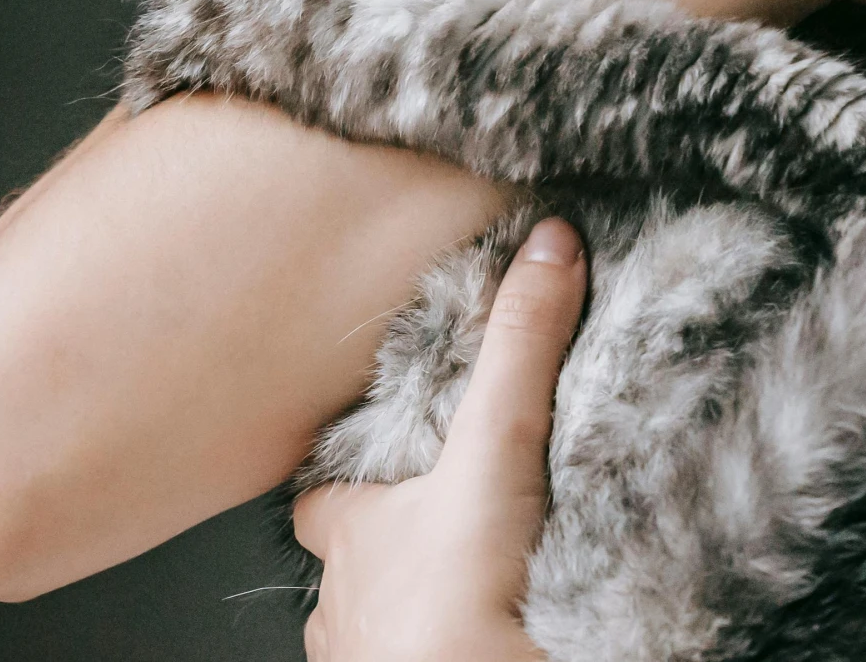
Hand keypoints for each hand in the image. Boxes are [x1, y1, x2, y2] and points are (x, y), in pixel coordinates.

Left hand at [294, 218, 586, 661]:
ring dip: (410, 608)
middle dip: (385, 550)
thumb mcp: (495, 451)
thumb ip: (521, 351)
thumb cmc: (454, 602)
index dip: (342, 483)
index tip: (369, 466)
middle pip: (347, 567)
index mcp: (351, 534)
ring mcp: (366, 661)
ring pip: (373, 626)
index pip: (318, 500)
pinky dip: (436, 652)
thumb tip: (547, 245)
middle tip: (438, 532)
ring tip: (465, 593)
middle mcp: (343, 602)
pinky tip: (475, 640)